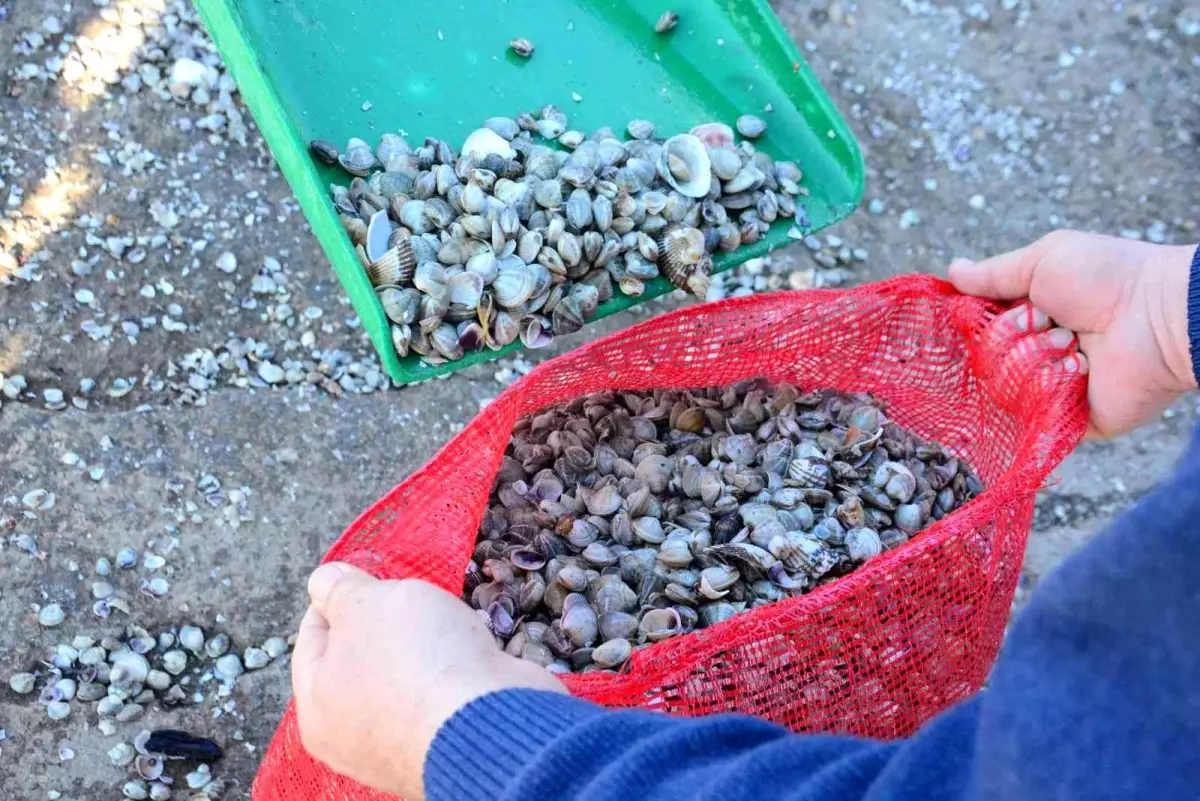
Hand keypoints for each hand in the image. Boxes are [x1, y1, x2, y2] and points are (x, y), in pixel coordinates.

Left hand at [291, 563, 566, 799]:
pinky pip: (442, 690)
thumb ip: (339, 589)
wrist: (489, 717)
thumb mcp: (366, 603)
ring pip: (404, 673)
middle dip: (384, 620)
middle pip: (361, 657)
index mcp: (318, 707)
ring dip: (423, 642)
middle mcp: (354, 735)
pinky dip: (452, 666)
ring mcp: (404, 742)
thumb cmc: (414, 661)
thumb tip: (322, 582)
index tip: (360, 574)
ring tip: (442, 617)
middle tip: (404, 594)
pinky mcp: (449, 737)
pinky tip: (467, 646)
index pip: (312, 638)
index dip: (334, 598)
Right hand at [949, 230, 1196, 438]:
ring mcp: (1049, 390)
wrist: (1158, 316)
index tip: (982, 311)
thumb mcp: (1043, 259)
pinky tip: (1081, 370)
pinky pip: (1031, 416)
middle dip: (1013, 336)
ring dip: (1038, 358)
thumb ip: (993, 273)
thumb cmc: (1106, 277)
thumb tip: (952, 271)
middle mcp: (1033, 356)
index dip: (977, 323)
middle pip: (983, 361)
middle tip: (1054, 321)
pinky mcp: (1067, 421)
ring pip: (1003, 388)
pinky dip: (1052, 387)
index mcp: (1026, 319)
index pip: (976, 332)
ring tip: (1076, 344)